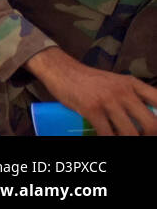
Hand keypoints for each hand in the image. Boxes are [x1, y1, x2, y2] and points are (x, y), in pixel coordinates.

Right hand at [29, 48, 156, 135]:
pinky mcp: (91, 109)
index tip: (154, 129)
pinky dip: (109, 140)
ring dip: (128, 140)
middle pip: (151, 124)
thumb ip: (131, 95)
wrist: (60, 69)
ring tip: (121, 138)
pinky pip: (107, 134)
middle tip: (140, 137)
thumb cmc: (88, 79)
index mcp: (132, 84)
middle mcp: (124, 91)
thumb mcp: (115, 82)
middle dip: (148, 136)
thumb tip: (144, 118)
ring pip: (131, 133)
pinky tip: (106, 137)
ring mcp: (108, 100)